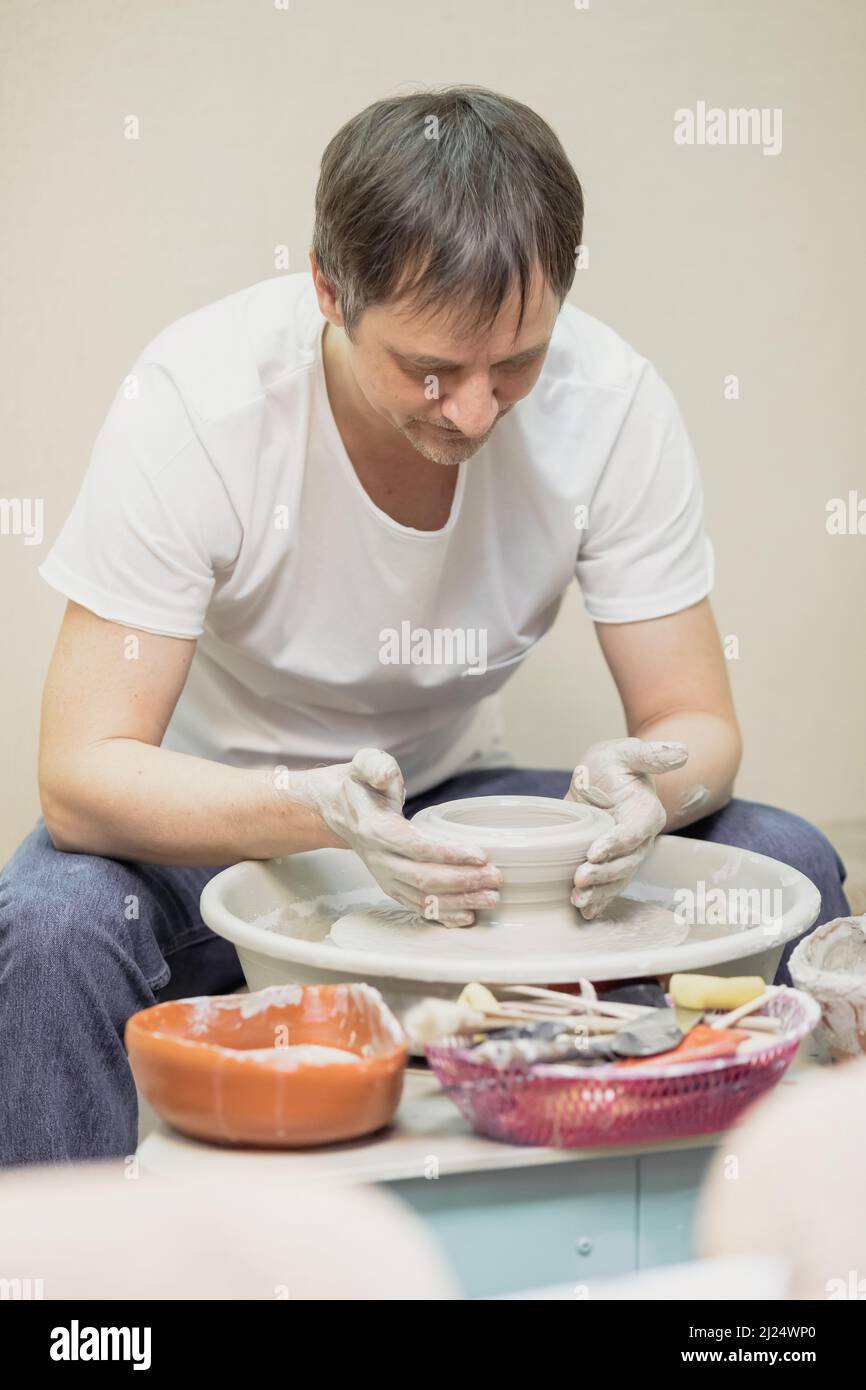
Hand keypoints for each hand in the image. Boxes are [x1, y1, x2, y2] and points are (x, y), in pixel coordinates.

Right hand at [283, 748, 501, 925]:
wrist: (340, 809)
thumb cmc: (361, 785)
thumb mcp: (365, 763)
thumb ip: (376, 765)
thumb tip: (387, 777)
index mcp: (376, 828)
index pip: (415, 847)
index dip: (448, 854)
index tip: (480, 855)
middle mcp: (379, 858)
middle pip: (423, 878)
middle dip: (463, 881)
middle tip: (496, 878)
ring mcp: (384, 876)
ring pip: (423, 897)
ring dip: (459, 902)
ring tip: (491, 898)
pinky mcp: (391, 886)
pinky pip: (417, 906)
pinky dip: (442, 915)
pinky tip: (468, 917)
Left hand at [566, 737, 688, 918]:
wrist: (604, 779)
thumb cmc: (615, 764)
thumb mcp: (627, 753)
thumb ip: (651, 754)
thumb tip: (680, 752)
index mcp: (648, 811)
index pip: (637, 831)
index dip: (617, 843)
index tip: (594, 851)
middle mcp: (641, 838)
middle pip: (628, 861)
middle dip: (605, 873)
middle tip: (579, 879)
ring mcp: (627, 854)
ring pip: (619, 878)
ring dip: (600, 892)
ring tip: (578, 899)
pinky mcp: (611, 863)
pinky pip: (610, 886)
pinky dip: (599, 900)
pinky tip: (584, 912)